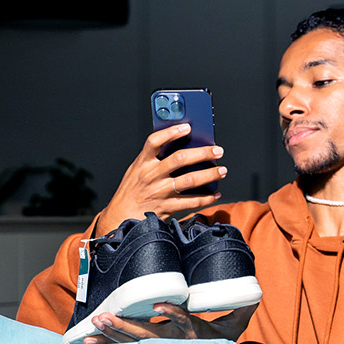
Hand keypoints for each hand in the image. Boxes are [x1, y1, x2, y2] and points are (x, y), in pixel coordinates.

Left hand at [81, 303, 256, 343]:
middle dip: (125, 326)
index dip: (171, 313)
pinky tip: (89, 340)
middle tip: (104, 317)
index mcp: (194, 333)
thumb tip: (257, 293)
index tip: (158, 305)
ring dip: (112, 335)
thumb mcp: (235, 327)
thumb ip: (242, 309)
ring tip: (94, 325)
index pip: (182, 320)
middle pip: (147, 336)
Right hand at [97, 124, 225, 232]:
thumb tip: (181, 146)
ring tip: (222, 170)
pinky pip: (192, 202)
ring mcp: (160, 192)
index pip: (155, 142)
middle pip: (179, 159)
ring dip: (210, 175)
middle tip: (217, 150)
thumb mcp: (136, 170)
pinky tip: (215, 194)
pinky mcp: (167, 207)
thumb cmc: (132, 190)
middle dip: (202, 153)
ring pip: (190, 180)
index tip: (187, 127)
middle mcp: (151, 175)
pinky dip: (207, 198)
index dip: (171, 132)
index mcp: (142, 163)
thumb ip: (153, 159)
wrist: (121, 217)